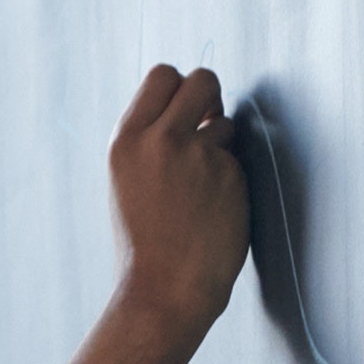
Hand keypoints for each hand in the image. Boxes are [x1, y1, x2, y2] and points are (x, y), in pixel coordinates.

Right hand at [107, 63, 250, 331]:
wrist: (165, 289)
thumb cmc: (145, 240)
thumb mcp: (127, 178)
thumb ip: (150, 139)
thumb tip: (187, 106)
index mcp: (127, 140)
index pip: (162, 75)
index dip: (180, 88)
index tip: (186, 109)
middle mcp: (162, 139)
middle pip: (202, 80)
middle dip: (210, 96)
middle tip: (208, 122)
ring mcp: (200, 156)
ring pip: (226, 123)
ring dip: (220, 146)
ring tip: (201, 187)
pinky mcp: (231, 176)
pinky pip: (237, 161)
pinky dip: (230, 179)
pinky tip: (215, 210)